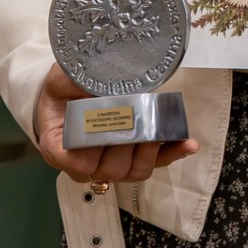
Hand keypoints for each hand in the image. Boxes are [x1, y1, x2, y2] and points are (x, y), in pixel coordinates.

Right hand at [34, 61, 197, 183]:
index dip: (96, 148)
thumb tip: (91, 76)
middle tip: (139, 120)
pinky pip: (155, 163)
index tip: (108, 123)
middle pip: (110, 169)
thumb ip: (71, 80)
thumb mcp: (61, 79)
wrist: (69, 97)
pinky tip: (188, 143)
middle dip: (129, 145)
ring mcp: (111, 165)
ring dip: (151, 151)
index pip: (78, 161)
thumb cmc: (63, 90)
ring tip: (161, 129)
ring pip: (134, 172)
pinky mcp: (134, 159)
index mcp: (59, 148)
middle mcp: (84, 165)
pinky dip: (172, 153)